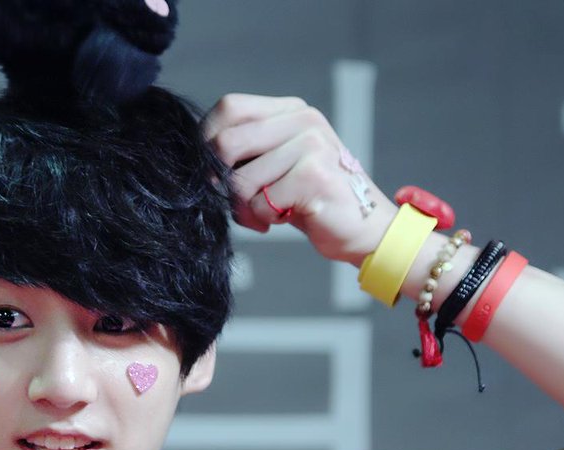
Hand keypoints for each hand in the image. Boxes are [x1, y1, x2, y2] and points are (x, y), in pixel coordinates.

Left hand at [202, 93, 394, 265]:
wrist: (363, 227)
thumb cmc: (311, 199)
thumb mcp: (276, 165)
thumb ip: (246, 153)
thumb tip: (199, 160)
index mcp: (290, 111)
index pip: (230, 107)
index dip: (207, 139)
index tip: (211, 170)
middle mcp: (303, 120)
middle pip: (228, 142)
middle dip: (220, 181)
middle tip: (234, 200)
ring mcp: (312, 145)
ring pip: (241, 180)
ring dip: (244, 208)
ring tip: (266, 213)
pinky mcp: (314, 176)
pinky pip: (261, 202)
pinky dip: (264, 218)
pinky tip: (285, 217)